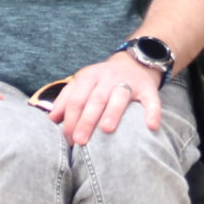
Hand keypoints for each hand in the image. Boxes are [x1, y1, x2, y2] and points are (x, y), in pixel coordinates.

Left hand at [43, 50, 162, 145]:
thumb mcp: (82, 84)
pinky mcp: (147, 88)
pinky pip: (151, 100)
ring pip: (120, 96)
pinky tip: (151, 126)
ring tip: (106, 129)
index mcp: (89, 76)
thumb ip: (66, 100)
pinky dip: (152, 112)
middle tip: (79, 140)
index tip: (67, 139)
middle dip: (86, 120)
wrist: (134, 62)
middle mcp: (108, 77)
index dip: (70, 118)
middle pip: (96, 99)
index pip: (76, 98)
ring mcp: (129, 82)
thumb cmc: (102, 81)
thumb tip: (51, 120)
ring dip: (113, 112)